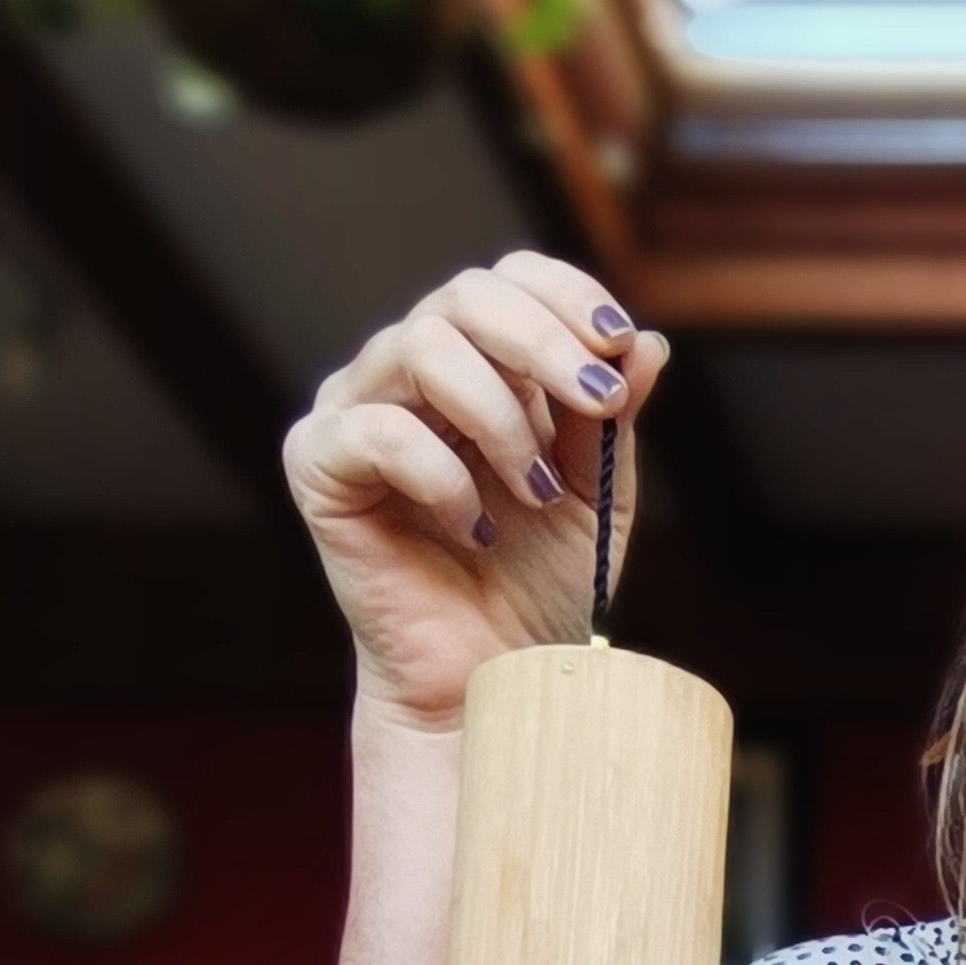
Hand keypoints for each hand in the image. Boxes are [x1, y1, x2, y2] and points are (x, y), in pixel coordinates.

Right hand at [285, 254, 670, 734]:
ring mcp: (355, 411)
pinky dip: (443, 476)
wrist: (491, 683)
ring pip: (423, 348)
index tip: (616, 345)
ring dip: (500, 419)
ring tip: (535, 493)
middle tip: (599, 405)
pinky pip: (378, 430)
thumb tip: (646, 341)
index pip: (506, 281)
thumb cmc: (535, 591)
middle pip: (463, 295)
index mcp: (473, 365)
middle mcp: (406, 373)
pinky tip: (477, 529)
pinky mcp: (318, 464)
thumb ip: (610, 419)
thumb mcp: (594, 497)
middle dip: (544, 343)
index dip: (564, 295)